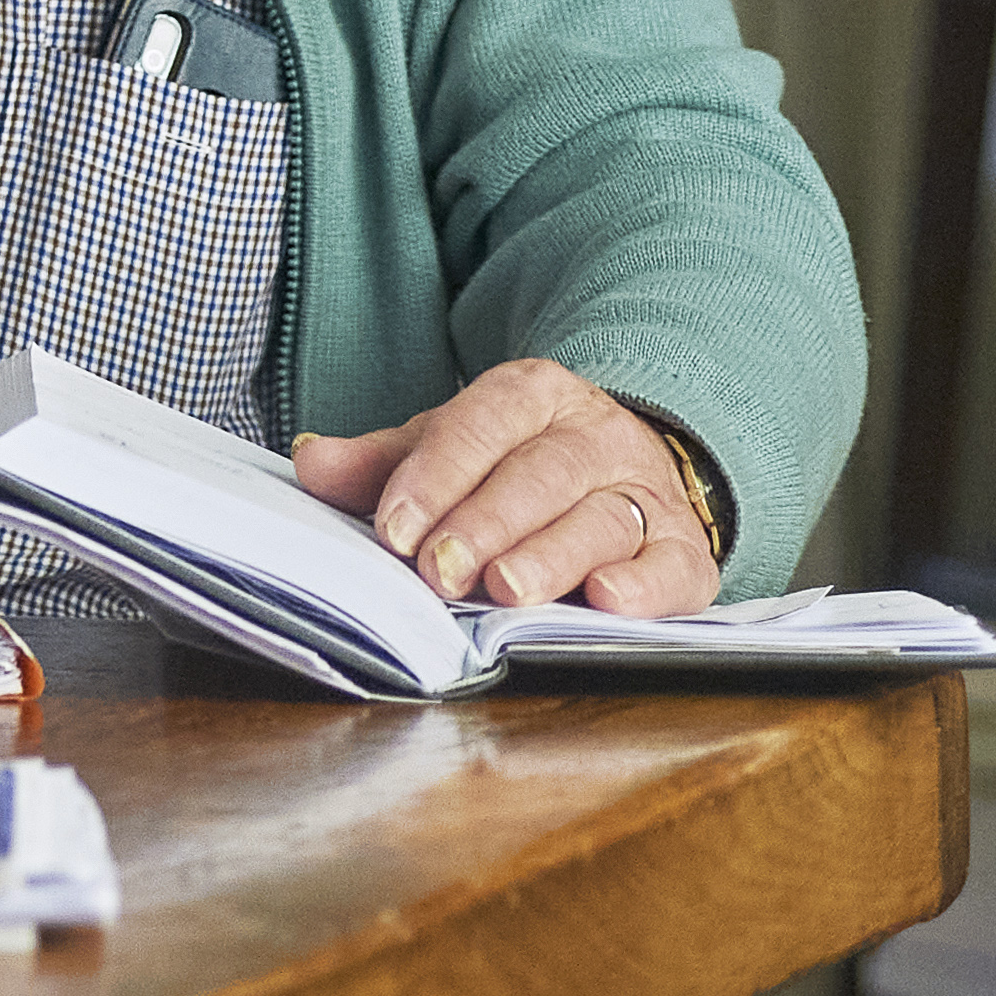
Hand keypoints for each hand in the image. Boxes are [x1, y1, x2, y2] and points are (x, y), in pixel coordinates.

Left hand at [291, 359, 720, 617]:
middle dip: (487, 524)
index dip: (436, 476)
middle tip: (442, 570)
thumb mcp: (449, 446)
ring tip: (508, 589)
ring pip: (603, 519)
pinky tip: (609, 600)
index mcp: (533, 395)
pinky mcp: (685, 548)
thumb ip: (385, 461)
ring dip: (553, 556)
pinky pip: (675, 565)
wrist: (625, 465)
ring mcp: (647, 491)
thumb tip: (311, 462)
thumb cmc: (518, 461)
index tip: (395, 528)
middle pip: (542, 475)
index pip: (482, 424)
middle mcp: (595, 435)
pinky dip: (647, 585)